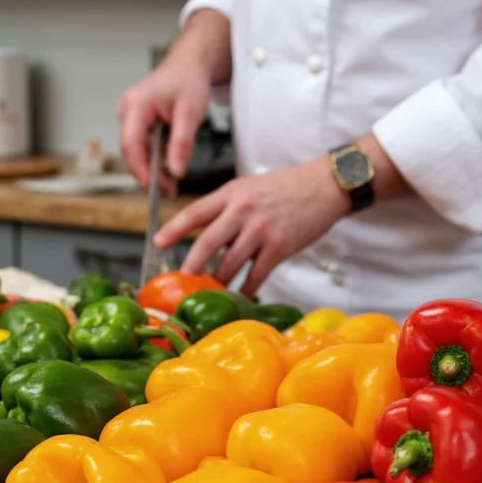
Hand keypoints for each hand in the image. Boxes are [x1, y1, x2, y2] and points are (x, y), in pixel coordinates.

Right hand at [117, 58, 211, 194]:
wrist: (189, 65)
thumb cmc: (189, 80)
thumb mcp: (191, 112)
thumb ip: (182, 143)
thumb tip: (175, 171)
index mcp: (137, 104)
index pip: (131, 144)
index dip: (141, 170)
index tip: (155, 188)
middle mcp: (127, 109)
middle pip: (130, 151)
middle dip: (147, 174)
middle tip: (168, 191)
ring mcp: (129, 115)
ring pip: (135, 151)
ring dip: (151, 168)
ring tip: (170, 184)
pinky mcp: (135, 121)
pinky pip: (141, 145)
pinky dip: (153, 158)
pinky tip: (167, 166)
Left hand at [154, 157, 350, 296]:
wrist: (323, 186)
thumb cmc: (285, 187)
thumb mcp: (249, 187)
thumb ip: (227, 207)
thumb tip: (207, 235)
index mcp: (231, 193)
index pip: (195, 212)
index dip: (174, 229)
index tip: (158, 243)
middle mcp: (243, 210)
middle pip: (208, 242)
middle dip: (192, 264)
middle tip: (182, 280)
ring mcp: (261, 230)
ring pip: (230, 263)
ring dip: (218, 282)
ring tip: (209, 293)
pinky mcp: (279, 247)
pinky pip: (256, 274)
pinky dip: (246, 288)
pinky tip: (240, 296)